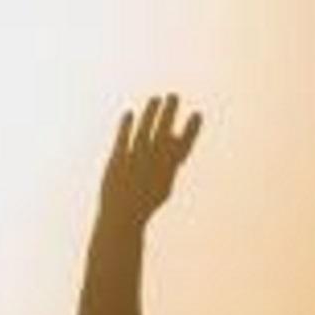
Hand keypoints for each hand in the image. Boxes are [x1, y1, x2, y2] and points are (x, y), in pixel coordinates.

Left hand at [96, 93, 201, 225]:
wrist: (121, 218)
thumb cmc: (144, 202)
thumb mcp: (163, 184)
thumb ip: (171, 162)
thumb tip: (176, 140)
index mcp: (167, 171)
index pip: (184, 146)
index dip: (192, 130)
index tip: (197, 114)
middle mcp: (153, 164)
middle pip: (164, 132)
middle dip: (169, 112)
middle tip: (173, 96)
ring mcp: (135, 160)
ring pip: (144, 130)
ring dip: (150, 113)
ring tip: (156, 99)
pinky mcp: (117, 161)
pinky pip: (123, 138)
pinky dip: (126, 125)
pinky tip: (129, 113)